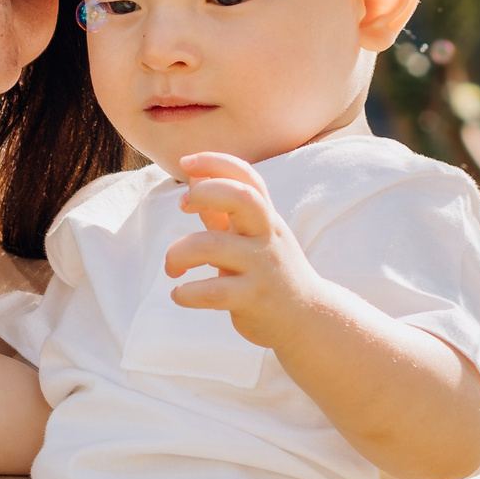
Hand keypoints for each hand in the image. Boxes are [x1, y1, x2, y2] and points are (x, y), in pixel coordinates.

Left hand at [165, 153, 326, 349]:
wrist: (307, 317)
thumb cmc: (269, 271)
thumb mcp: (250, 237)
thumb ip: (222, 211)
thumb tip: (195, 178)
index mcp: (264, 217)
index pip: (246, 176)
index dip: (215, 161)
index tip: (185, 162)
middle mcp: (266, 236)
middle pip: (241, 197)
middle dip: (204, 193)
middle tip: (183, 206)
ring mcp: (261, 267)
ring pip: (211, 246)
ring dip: (178, 253)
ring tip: (172, 268)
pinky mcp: (254, 298)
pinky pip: (212, 292)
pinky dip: (186, 293)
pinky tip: (180, 294)